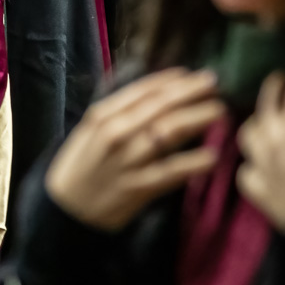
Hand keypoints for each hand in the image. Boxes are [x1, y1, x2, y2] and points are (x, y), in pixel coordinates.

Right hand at [46, 69, 223, 230]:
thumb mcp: (90, 131)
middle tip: (213, 83)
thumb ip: (119, 113)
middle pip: (158, 107)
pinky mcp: (137, 187)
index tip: (191, 74)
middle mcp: (115, 134)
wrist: (65, 210)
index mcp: (102, 116)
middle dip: (189, 92)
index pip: (141, 91)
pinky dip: (192, 164)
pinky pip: (170, 172)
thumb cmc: (82, 166)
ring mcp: (127, 161)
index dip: (169, 81)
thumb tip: (156, 94)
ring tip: (218, 111)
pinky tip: (211, 157)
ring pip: (167, 134)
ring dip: (196, 119)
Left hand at [236, 60, 284, 232]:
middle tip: (278, 80)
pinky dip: (252, 166)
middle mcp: (274, 137)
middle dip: (273, 88)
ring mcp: (262, 163)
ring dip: (256, 124)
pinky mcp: (258, 189)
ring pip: (248, 134)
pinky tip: (256, 165)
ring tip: (262, 120)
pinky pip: (246, 173)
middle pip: (266, 104)